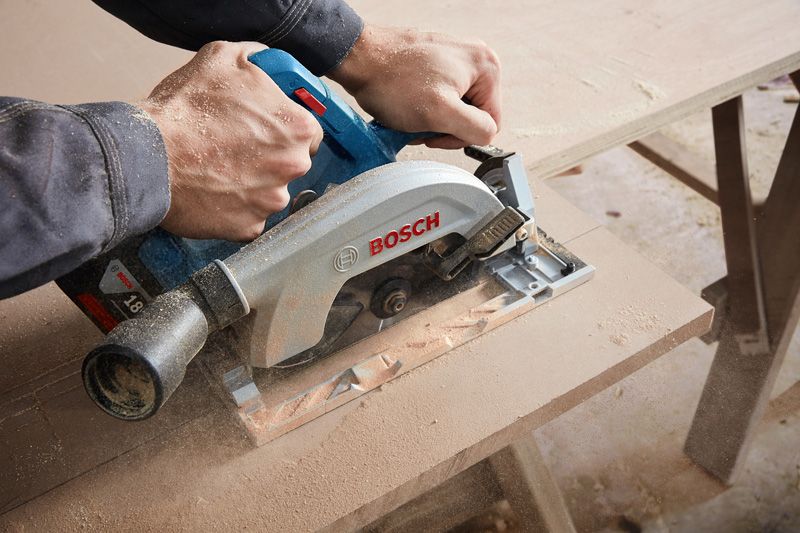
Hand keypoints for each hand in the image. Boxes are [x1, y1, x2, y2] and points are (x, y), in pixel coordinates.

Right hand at [139, 41, 322, 241]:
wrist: (148, 155)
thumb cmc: (184, 109)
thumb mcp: (224, 57)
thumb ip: (258, 59)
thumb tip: (266, 62)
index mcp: (298, 128)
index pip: (309, 132)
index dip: (287, 129)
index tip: (268, 130)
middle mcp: (293, 167)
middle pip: (292, 163)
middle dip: (270, 157)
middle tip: (237, 148)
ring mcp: (272, 201)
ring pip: (270, 192)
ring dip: (252, 184)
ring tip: (219, 169)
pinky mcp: (249, 227)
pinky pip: (250, 218)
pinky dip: (235, 209)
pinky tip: (214, 192)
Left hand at [330, 25, 500, 149]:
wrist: (358, 59)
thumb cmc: (392, 81)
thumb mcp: (441, 114)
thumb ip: (476, 129)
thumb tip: (486, 135)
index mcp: (487, 67)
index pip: (491, 122)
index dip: (462, 136)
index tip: (435, 132)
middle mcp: (475, 59)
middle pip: (473, 116)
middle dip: (445, 127)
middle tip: (420, 124)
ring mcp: (455, 60)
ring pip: (454, 109)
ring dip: (432, 120)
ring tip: (410, 116)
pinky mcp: (436, 64)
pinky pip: (440, 98)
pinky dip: (424, 109)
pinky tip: (408, 107)